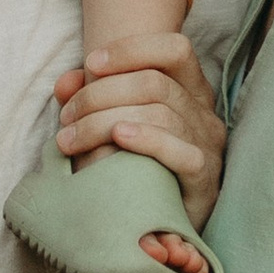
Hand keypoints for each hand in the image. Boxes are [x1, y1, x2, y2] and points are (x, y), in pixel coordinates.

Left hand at [52, 35, 226, 266]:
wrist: (162, 224)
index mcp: (190, 89)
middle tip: (66, 117)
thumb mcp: (111, 125)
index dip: (132, 49)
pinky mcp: (205, 179)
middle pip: (154, 82)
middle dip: (100, 94)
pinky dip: (149, 140)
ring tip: (72, 138)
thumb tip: (65, 82)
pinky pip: (183, 153)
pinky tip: (120, 138)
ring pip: (161, 113)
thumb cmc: (135, 166)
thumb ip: (90, 97)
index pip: (174, 49)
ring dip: (106, 120)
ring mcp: (208, 145)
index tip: (90, 63)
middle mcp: (204, 111)